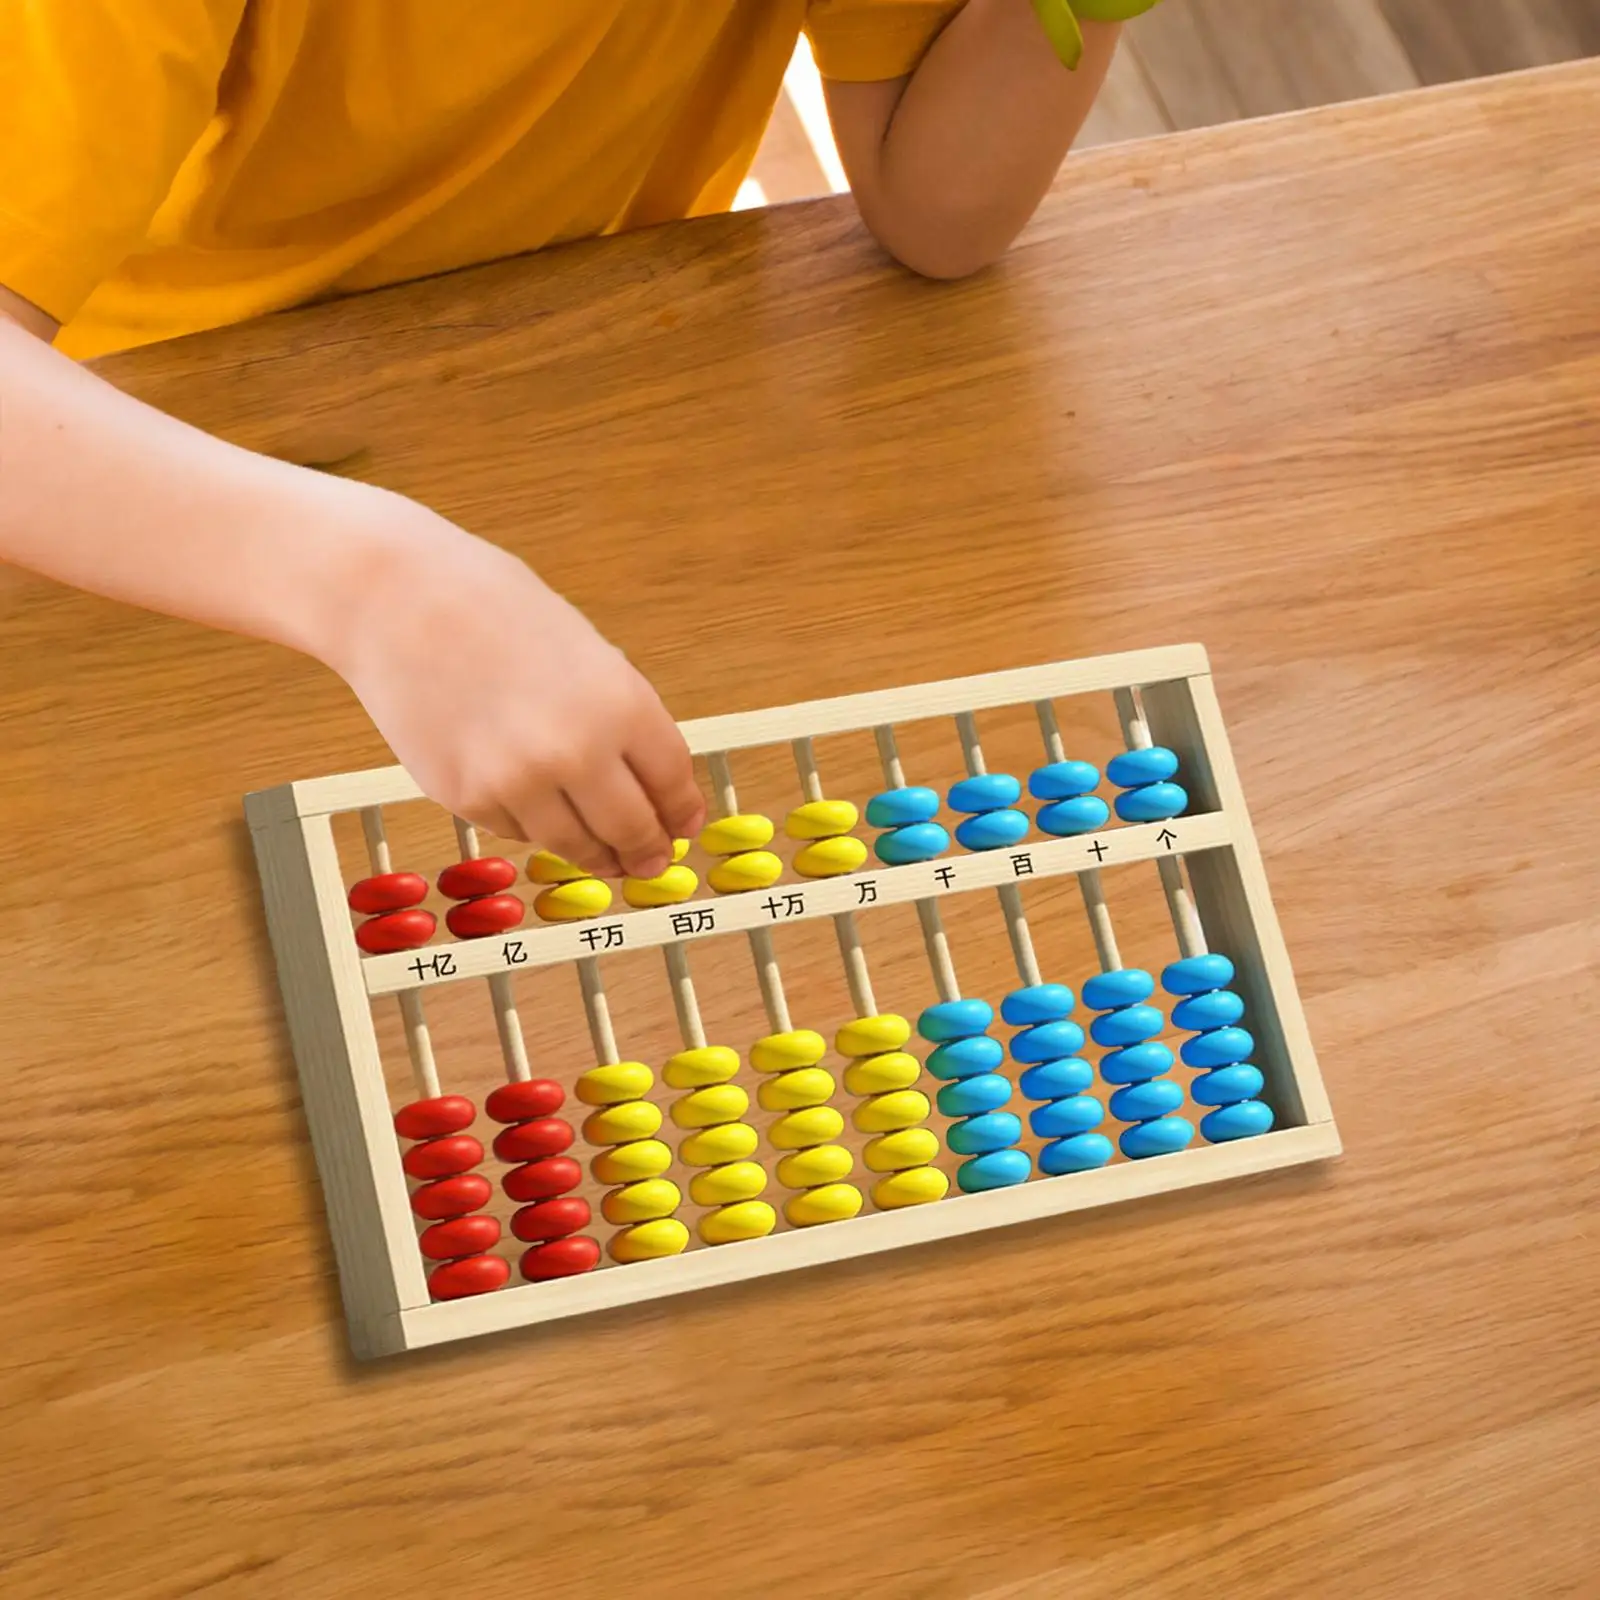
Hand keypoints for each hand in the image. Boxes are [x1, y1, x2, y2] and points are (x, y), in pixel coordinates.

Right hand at [327, 495, 703, 878]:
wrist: (397, 600)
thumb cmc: (493, 609)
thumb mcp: (587, 651)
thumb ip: (620, 717)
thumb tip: (648, 780)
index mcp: (621, 705)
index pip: (672, 783)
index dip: (681, 813)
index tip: (683, 827)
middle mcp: (577, 753)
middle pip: (632, 829)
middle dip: (646, 851)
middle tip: (650, 862)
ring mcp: (519, 783)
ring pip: (574, 844)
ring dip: (596, 855)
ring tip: (605, 857)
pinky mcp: (468, 800)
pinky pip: (518, 831)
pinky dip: (534, 826)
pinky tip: (537, 811)